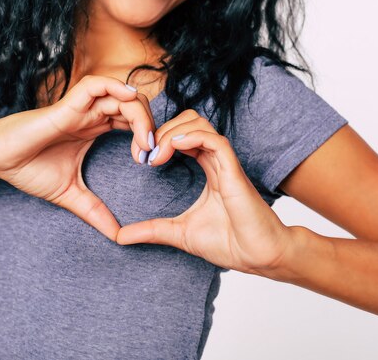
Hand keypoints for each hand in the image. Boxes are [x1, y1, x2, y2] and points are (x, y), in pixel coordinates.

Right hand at [0, 75, 155, 240]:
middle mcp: (92, 115)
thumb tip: (117, 236)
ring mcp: (81, 108)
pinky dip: (116, 88)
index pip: (133, 121)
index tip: (151, 161)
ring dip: (140, 113)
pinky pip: (96, 85)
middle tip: (152, 153)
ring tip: (144, 142)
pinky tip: (128, 105)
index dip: (149, 135)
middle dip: (151, 125)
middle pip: (135, 106)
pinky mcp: (67, 105)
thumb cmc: (29, 169)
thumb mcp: (71, 195)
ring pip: (123, 94)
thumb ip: (95, 212)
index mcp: (96, 128)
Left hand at [116, 109, 293, 274]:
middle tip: (145, 154)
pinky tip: (174, 147)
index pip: (183, 136)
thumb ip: (151, 230)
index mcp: (208, 169)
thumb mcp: (179, 233)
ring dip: (173, 131)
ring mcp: (226, 164)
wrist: (257, 257)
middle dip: (162, 129)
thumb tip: (120, 237)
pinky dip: (193, 136)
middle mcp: (217, 161)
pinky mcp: (234, 172)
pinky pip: (215, 140)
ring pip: (201, 123)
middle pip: (190, 120)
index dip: (160, 139)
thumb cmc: (229, 243)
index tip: (141, 159)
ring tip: (157, 154)